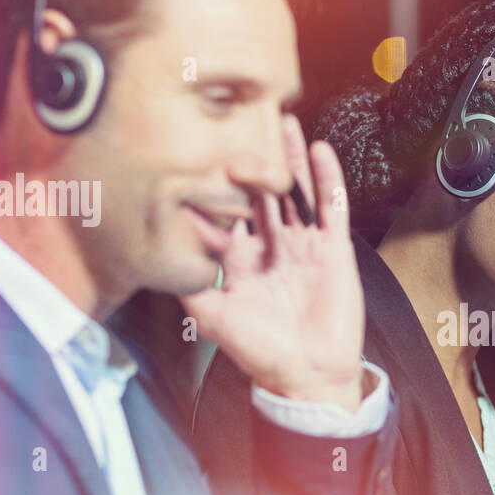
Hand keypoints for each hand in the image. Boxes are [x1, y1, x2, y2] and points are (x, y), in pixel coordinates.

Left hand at [181, 115, 365, 410]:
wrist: (305, 374)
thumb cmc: (260, 351)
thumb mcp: (210, 316)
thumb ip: (187, 283)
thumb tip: (159, 252)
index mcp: (243, 259)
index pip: (228, 211)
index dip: (216, 185)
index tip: (200, 152)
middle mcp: (273, 246)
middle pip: (261, 192)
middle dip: (251, 160)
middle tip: (238, 125)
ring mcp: (305, 245)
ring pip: (296, 191)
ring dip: (289, 156)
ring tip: (280, 120)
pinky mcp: (334, 248)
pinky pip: (332, 205)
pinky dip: (327, 177)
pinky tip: (319, 148)